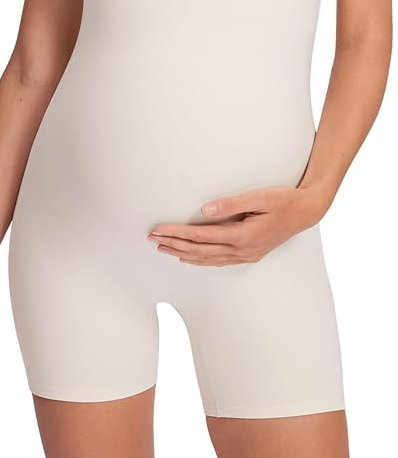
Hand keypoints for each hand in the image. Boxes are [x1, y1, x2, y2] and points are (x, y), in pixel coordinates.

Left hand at [146, 184, 321, 266]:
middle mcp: (242, 250)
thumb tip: (204, 210)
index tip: (158, 230)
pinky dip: (201, 260)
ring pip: (207, 259)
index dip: (177, 233)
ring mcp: (246, 255)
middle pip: (199, 251)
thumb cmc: (284, 200)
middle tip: (152, 239)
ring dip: (184, 254)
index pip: (200, 236)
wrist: (307, 211)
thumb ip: (231, 203)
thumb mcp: (259, 196)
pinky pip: (219, 261)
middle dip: (174, 245)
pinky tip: (190, 258)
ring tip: (164, 248)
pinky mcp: (250, 253)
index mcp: (242, 236)